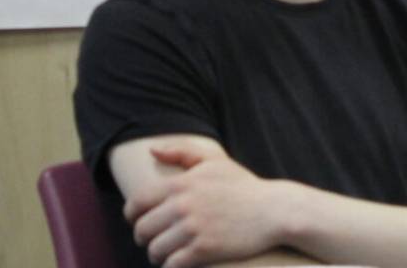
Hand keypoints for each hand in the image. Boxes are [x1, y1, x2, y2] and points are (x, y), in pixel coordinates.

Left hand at [124, 142, 287, 267]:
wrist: (274, 210)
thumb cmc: (243, 186)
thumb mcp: (214, 161)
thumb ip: (181, 152)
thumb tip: (151, 150)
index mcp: (181, 184)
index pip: (136, 203)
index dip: (132, 216)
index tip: (139, 221)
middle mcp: (183, 206)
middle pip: (142, 230)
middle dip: (144, 238)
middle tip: (154, 240)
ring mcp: (193, 229)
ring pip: (155, 250)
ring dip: (158, 254)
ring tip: (167, 253)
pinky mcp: (204, 250)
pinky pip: (172, 265)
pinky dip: (171, 266)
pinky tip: (179, 262)